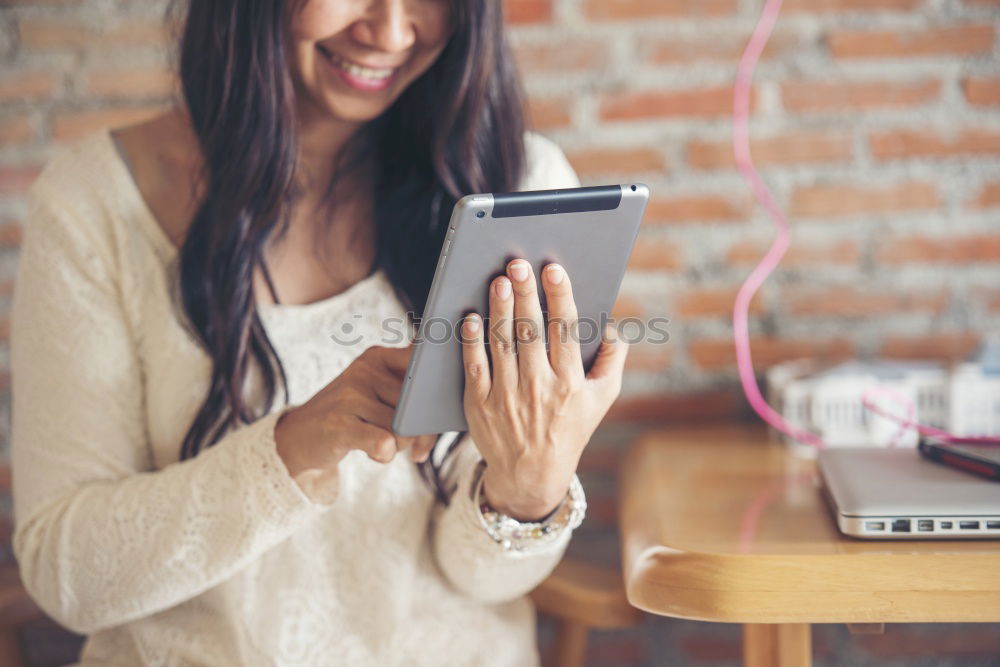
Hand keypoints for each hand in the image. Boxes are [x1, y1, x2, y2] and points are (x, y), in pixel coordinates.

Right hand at [274, 345, 438, 502]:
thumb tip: (446, 407)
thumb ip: (410, 392)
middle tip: (414, 445)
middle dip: (421, 431)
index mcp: (377, 358)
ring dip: (398, 446)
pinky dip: (385, 454)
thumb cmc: (350, 417)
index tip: (441, 414)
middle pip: (418, 405)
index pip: (424, 369)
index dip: (438, 395)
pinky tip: (375, 453)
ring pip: (403, 428)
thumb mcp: (376, 392)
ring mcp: (349, 396)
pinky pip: (384, 442)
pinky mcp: (338, 424)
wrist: (299, 437)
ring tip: (381, 443)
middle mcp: (364, 371)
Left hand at [460, 259, 628, 520]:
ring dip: (499, 309)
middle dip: (525, 294)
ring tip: (497, 281)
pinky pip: (475, 366)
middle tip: (518, 264)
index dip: (559, 297)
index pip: (564, 331)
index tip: (553, 269)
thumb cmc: (569, 428)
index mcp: (570, 382)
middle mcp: (539, 387)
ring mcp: (507, 396)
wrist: (531, 473)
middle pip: (530, 331)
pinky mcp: (480, 404)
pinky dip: (471, 340)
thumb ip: (612, 363)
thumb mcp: (600, 400)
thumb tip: (614, 330)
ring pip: (501, 343)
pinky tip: (471, 317)